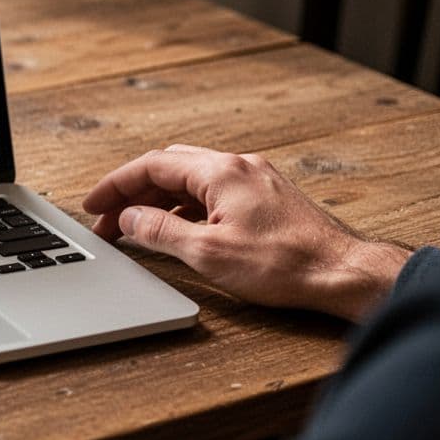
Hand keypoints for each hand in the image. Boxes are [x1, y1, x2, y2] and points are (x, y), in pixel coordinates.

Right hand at [82, 144, 409, 321]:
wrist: (346, 273)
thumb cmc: (286, 264)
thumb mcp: (208, 253)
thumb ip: (160, 232)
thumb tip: (129, 220)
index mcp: (220, 171)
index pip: (151, 166)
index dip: (115, 186)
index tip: (93, 205)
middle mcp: (239, 166)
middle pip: (169, 167)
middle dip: (132, 192)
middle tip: (108, 218)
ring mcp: (256, 180)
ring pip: (191, 180)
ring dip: (158, 201)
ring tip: (136, 228)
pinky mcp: (267, 199)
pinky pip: (212, 193)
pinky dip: (184, 207)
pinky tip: (177, 230)